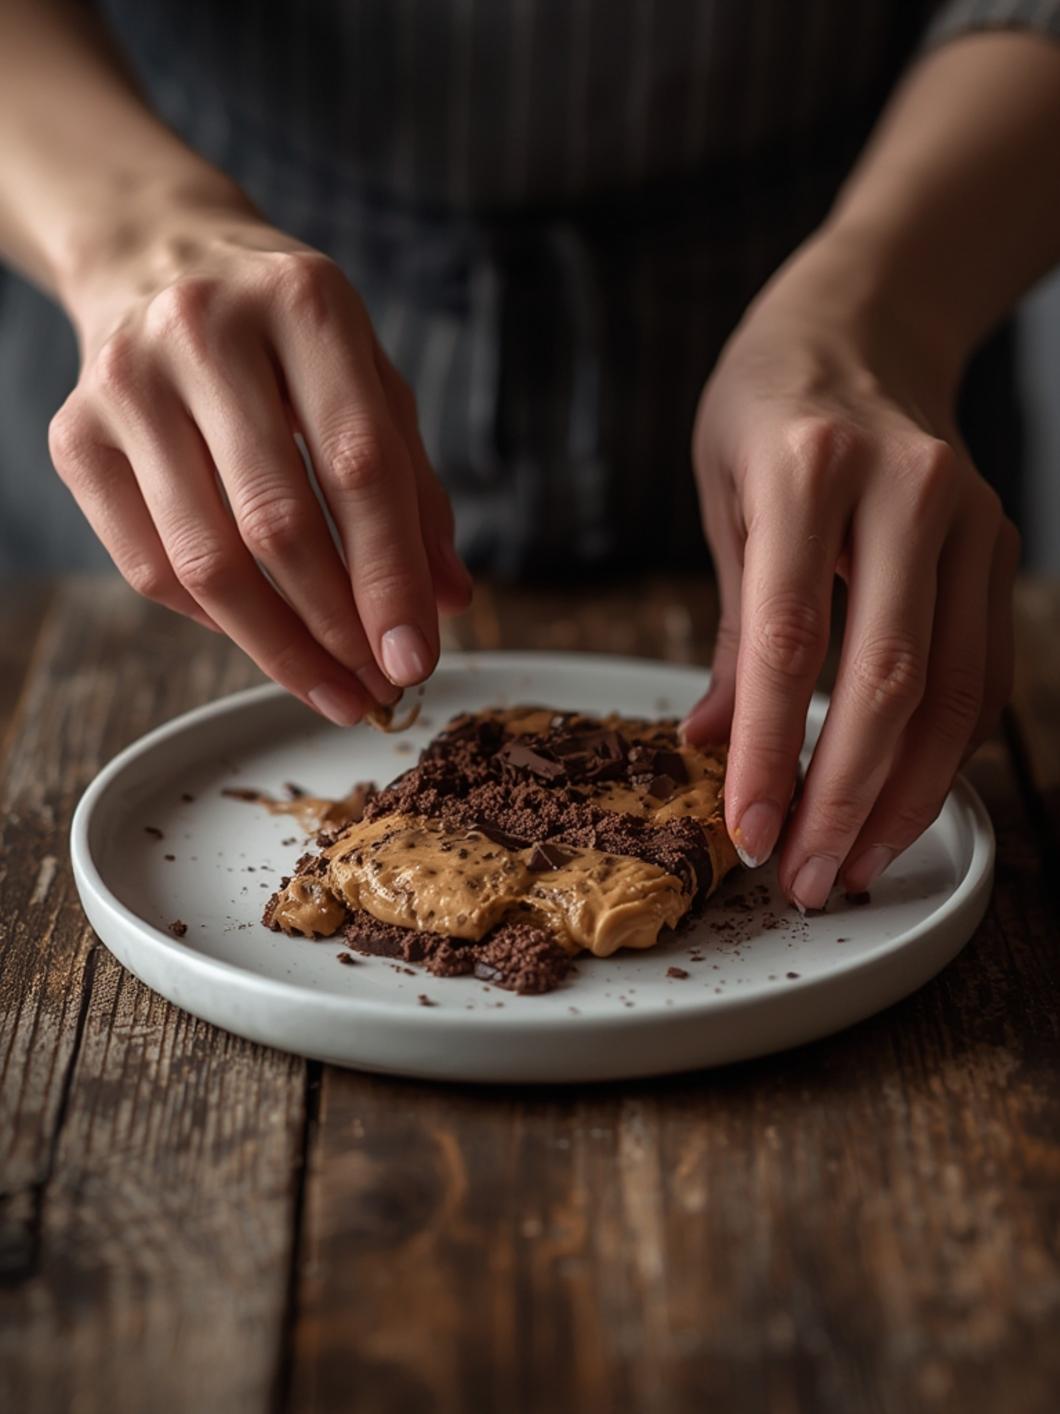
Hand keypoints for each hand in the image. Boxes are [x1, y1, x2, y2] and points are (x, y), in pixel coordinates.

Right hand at [49, 209, 471, 723]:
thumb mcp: (369, 380)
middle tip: (377, 688)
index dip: (389, 577)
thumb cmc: (285, 335)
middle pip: (275, 522)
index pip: (357, 465)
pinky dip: (213, 622)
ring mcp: (126, 381)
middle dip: (336, 628)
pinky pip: (147, 567)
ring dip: (277, 646)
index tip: (416, 658)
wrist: (156, 255)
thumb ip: (414, 487)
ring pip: (203, 560)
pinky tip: (263, 635)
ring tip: (332, 688)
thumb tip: (446, 602)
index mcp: (303, 302)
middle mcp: (204, 330)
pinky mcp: (73, 432)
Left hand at [683, 233, 1019, 908]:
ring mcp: (966, 518)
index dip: (771, 753)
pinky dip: (948, 748)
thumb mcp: (720, 491)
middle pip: (886, 680)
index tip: (748, 833)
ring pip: (953, 690)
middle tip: (805, 878)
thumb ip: (729, 624)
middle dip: (844, 798)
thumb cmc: (768, 405)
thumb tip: (715, 744)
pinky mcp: (998, 543)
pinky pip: (984, 671)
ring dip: (906, 795)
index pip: (787, 644)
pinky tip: (906, 797)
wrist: (866, 321)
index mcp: (807, 471)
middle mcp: (902, 492)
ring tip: (853, 863)